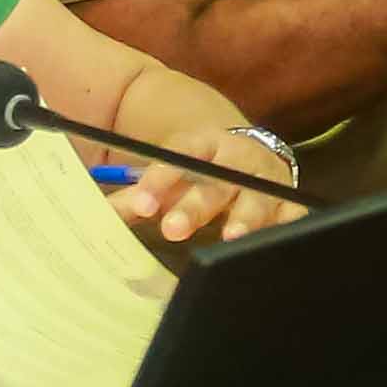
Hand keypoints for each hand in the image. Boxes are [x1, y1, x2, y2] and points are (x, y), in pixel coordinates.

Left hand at [98, 101, 303, 244]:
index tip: (140, 206)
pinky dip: (289, 226)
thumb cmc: (199, 172)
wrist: (245, 152)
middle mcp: (236, 157)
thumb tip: (94, 219)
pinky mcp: (288, 198)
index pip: (178, 157)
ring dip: (244, 217)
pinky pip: (292, 212)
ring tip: (231, 238)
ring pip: (256, 197)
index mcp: (202, 144)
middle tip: (172, 229)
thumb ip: (137, 196)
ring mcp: (265, 177)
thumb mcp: (170, 175)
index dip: (159, 180)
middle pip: (216, 181)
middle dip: (195, 206)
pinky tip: (282, 242)